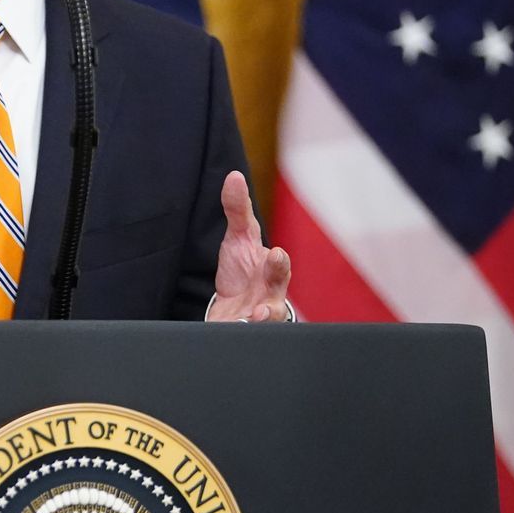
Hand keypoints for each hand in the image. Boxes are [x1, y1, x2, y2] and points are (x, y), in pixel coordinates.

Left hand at [206, 171, 292, 322]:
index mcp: (270, 270)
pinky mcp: (246, 331)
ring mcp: (261, 315)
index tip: (275, 254)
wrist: (234, 308)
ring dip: (265, 318)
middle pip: (280, 297)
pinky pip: (249, 335)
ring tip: (257, 315)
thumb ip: (237, 209)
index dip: (278, 263)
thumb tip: (234, 176)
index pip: (278, 266)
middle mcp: (271, 295)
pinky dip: (245, 331)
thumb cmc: (242, 269)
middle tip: (269, 291)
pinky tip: (238, 327)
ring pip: (270, 320)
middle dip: (276, 295)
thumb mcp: (237, 238)